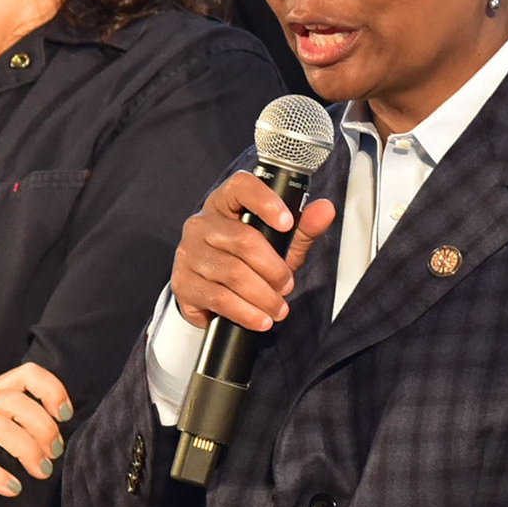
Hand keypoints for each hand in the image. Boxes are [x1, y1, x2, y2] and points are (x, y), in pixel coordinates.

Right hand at [0, 361, 71, 504]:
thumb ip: (14, 415)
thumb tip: (60, 432)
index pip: (27, 373)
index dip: (52, 390)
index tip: (65, 415)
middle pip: (17, 402)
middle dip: (44, 428)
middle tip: (55, 453)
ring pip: (0, 428)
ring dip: (28, 451)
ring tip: (41, 472)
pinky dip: (0, 477)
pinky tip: (14, 488)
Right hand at [170, 171, 336, 331]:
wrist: (214, 294)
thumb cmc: (248, 259)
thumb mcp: (280, 241)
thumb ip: (304, 226)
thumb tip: (325, 209)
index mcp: (225, 202)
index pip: (242, 187)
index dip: (265, 202)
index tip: (287, 223)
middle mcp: (201, 223)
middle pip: (243, 240)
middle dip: (274, 268)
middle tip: (287, 285)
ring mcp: (189, 253)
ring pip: (233, 273)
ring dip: (263, 296)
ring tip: (278, 308)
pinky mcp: (182, 283)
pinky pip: (218, 298)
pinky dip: (245, 312)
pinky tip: (260, 319)